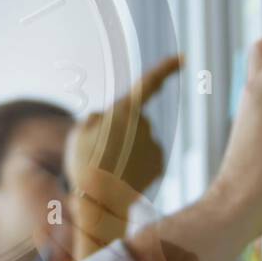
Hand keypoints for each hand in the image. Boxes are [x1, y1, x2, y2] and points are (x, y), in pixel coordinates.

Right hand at [64, 55, 181, 257]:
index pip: (148, 83)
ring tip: (109, 167)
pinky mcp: (160, 163)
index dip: (166, 68)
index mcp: (125, 111)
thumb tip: (105, 119)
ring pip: (139, 140)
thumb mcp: (78, 133)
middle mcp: (145, 125)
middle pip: (133, 120)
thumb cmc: (84, 164)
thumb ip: (94, 120)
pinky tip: (123, 177)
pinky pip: (147, 157)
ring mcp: (154, 144)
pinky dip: (136, 165)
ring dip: (126, 150)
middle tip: (99, 151)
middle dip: (120, 131)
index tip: (183, 57)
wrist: (100, 202)